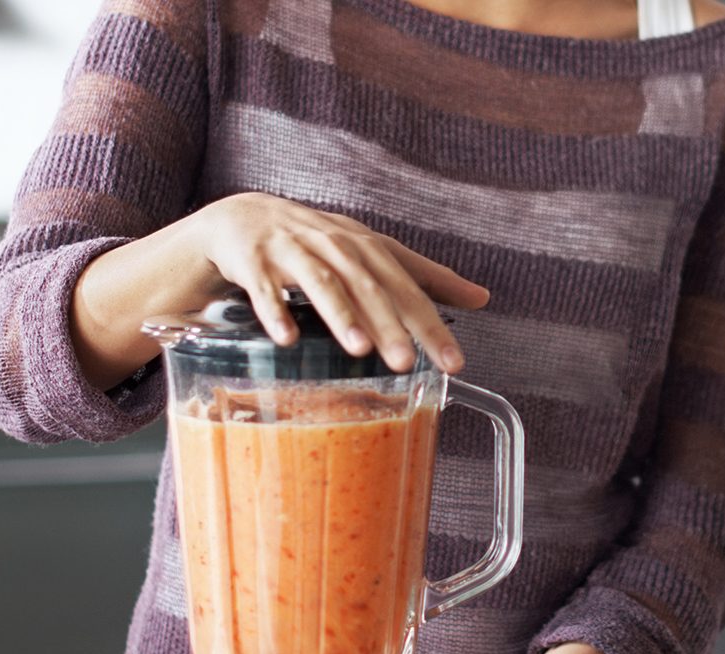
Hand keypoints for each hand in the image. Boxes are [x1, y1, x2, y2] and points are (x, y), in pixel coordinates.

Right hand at [194, 192, 488, 372]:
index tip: (453, 362)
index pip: (407, 286)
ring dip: (340, 315)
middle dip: (389, 324)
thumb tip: (483, 298)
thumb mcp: (371, 254)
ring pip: (321, 283)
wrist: (242, 219)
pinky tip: (286, 339)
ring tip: (359, 349)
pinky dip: (275, 312)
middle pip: (368, 285)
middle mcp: (334, 244)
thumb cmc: (316, 244)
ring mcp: (292, 251)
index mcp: (366, 247)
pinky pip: (265, 290)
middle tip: (406, 363)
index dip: (431, 323)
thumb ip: (423, 277)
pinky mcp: (254, 262)